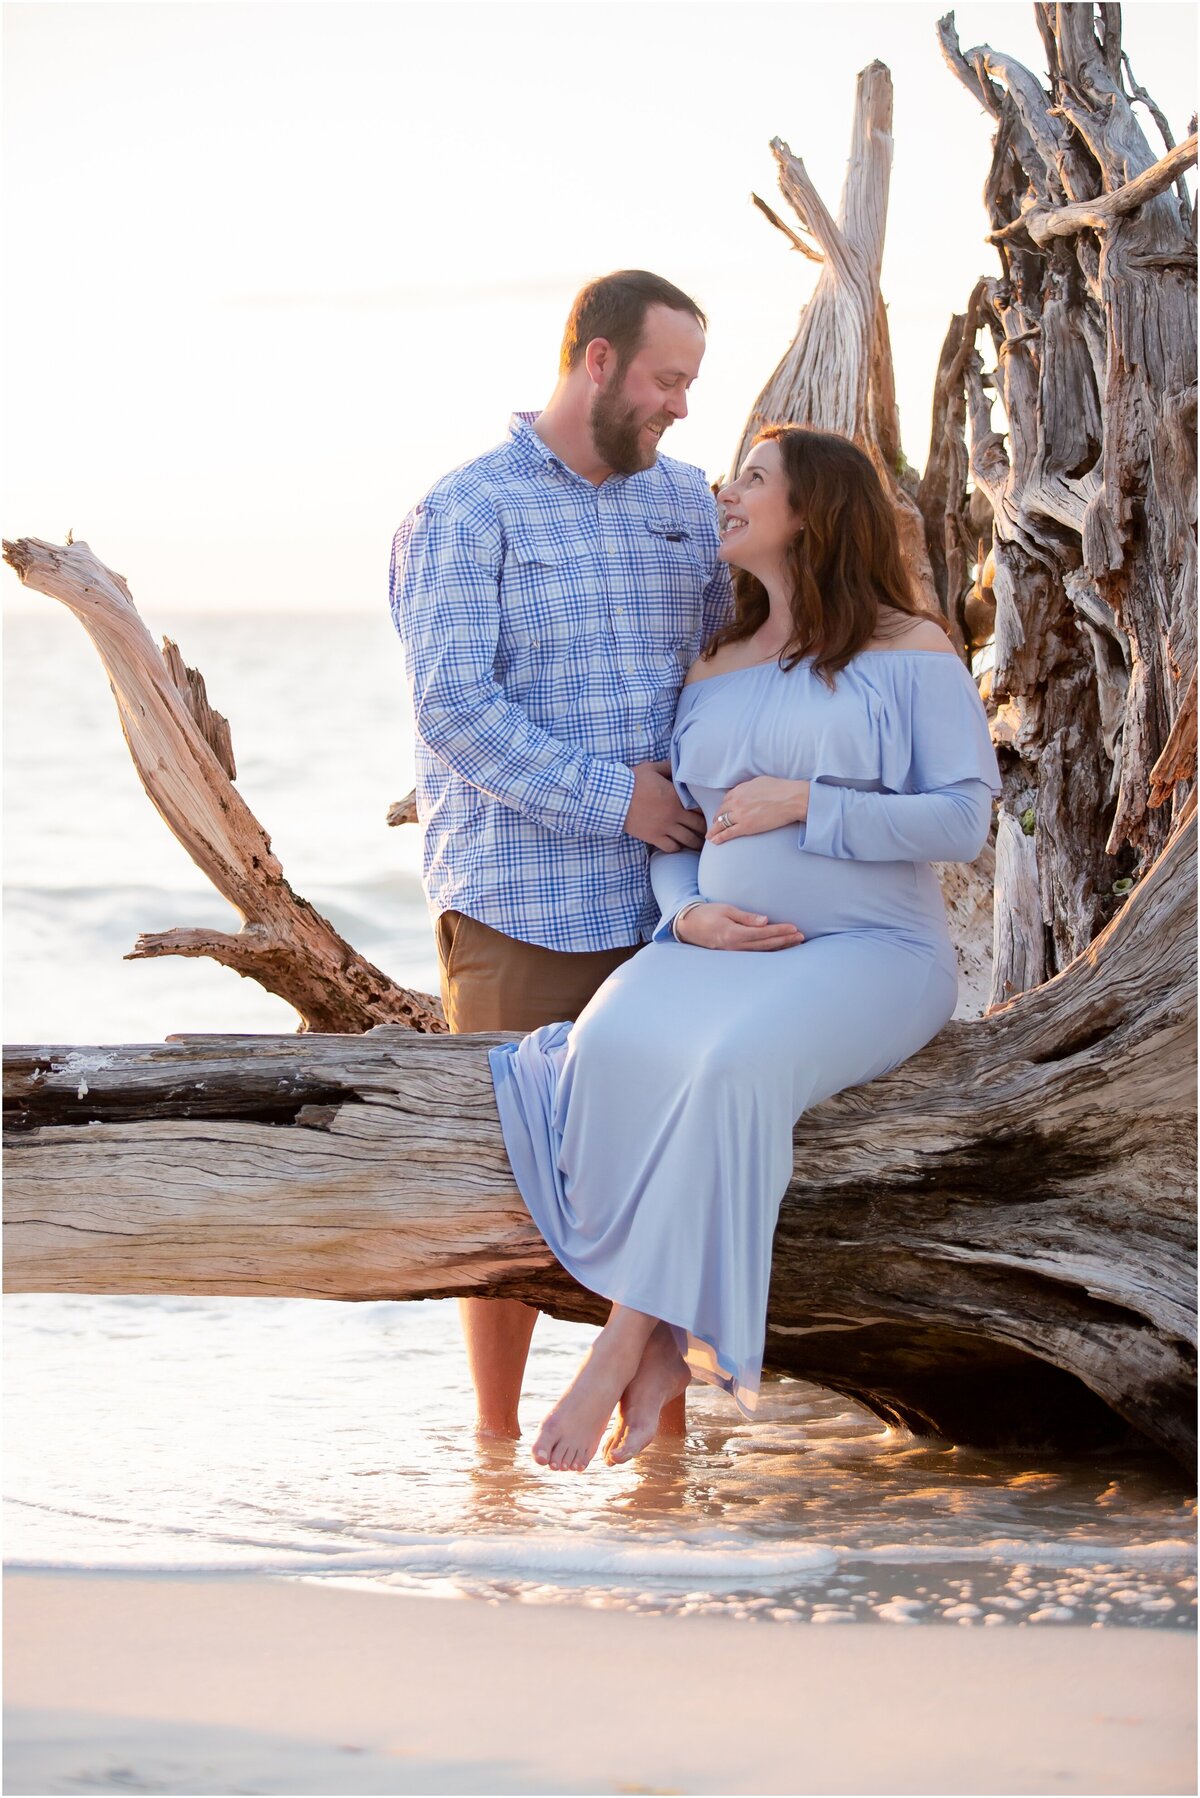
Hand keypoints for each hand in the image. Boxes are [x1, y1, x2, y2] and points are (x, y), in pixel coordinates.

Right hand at [625, 763, 705, 851]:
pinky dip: (678, 848)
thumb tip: (680, 764)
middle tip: (707, 830)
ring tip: (699, 842)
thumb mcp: (652, 768)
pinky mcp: (654, 838)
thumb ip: (669, 767)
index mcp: (677, 797)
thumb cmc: (632, 781)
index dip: (706, 811)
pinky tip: (679, 845)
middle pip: (698, 827)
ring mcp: (664, 828)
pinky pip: (672, 848)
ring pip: (688, 840)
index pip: (700, 808)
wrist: (614, 797)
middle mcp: (674, 815)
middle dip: (705, 829)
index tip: (708, 812)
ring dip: (695, 842)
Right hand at [675, 902, 804, 951]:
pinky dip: (769, 951)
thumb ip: (747, 917)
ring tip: (795, 943)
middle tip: (801, 936)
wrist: (687, 926)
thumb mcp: (726, 910)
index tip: (794, 928)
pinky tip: (779, 949)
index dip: (780, 930)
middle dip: (785, 940)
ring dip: (780, 947)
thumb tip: (765, 921)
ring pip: (762, 952)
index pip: (763, 933)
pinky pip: (754, 954)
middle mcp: (735, 946)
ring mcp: (733, 953)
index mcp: (733, 934)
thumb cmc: (706, 914)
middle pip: (765, 945)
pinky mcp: (732, 954)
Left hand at [707, 777, 809, 842]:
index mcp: (740, 790)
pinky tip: (714, 841)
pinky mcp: (746, 827)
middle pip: (721, 811)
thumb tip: (745, 791)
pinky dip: (719, 837)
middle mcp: (736, 801)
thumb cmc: (781, 789)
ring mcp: (740, 815)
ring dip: (714, 830)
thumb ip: (748, 787)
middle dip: (717, 818)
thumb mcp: (760, 781)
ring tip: (710, 835)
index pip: (726, 800)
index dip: (723, 807)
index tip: (722, 812)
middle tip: (715, 824)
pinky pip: (728, 833)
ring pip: (721, 823)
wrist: (791, 799)